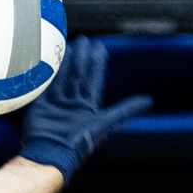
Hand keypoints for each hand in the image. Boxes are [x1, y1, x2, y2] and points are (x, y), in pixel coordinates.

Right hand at [19, 36, 153, 184]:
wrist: (54, 152)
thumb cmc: (82, 140)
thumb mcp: (108, 123)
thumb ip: (127, 110)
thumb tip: (149, 100)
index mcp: (89, 107)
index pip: (94, 80)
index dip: (97, 63)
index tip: (99, 46)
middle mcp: (74, 104)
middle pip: (79, 75)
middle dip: (82, 57)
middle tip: (83, 39)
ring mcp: (58, 104)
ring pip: (64, 77)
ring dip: (67, 61)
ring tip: (69, 43)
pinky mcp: (42, 106)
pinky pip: (47, 85)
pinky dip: (50, 72)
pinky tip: (51, 59)